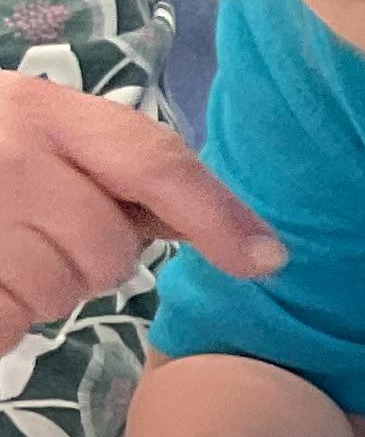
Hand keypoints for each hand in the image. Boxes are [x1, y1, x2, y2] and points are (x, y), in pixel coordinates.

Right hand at [0, 72, 280, 343]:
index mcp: (42, 111)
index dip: (216, 216)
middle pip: (111, 251)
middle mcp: (13, 160)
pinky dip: (0, 315)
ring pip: (62, 292)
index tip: (266, 260)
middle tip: (28, 224)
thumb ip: (112, 160)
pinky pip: (8, 324)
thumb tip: (229, 233)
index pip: (153, 164)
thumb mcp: (31, 121)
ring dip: (39, 284)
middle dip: (87, 253)